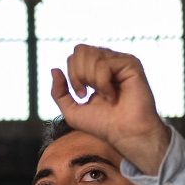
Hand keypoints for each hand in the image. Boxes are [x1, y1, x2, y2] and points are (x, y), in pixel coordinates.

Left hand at [51, 44, 170, 172]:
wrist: (124, 134)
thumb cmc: (102, 124)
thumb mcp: (71, 110)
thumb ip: (59, 92)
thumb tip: (54, 69)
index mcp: (96, 69)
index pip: (75, 55)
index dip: (72, 75)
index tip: (82, 95)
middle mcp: (109, 61)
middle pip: (80, 50)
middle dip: (78, 75)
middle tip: (89, 94)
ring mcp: (120, 61)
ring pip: (91, 55)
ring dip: (91, 80)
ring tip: (104, 95)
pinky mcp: (131, 64)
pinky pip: (104, 65)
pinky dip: (102, 84)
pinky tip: (113, 95)